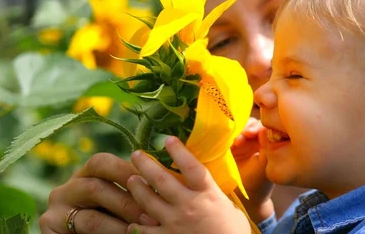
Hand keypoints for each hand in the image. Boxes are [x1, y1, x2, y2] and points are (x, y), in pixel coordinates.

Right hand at [39, 153, 157, 233]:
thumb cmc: (114, 217)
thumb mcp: (123, 200)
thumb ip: (138, 190)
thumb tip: (171, 180)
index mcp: (87, 174)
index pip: (103, 163)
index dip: (128, 170)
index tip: (155, 181)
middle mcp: (69, 187)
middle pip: (96, 186)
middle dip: (127, 201)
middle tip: (153, 216)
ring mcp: (57, 208)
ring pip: (90, 217)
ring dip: (119, 227)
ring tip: (142, 231)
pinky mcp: (49, 227)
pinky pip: (81, 233)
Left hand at [126, 136, 250, 233]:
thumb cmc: (234, 232)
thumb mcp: (229, 207)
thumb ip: (213, 193)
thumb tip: (203, 179)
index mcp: (208, 194)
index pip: (191, 166)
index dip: (179, 151)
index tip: (168, 139)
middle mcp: (189, 206)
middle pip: (162, 180)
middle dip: (146, 164)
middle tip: (136, 154)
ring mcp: (175, 224)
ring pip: (148, 201)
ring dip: (137, 189)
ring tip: (131, 179)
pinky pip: (145, 231)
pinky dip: (136, 226)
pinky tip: (131, 222)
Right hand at [231, 118, 273, 221]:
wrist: (244, 197)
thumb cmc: (258, 182)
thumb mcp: (265, 165)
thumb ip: (267, 148)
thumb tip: (265, 130)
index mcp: (265, 140)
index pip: (261, 125)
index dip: (257, 127)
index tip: (252, 134)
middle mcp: (252, 138)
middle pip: (248, 123)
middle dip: (246, 127)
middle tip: (244, 135)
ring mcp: (239, 140)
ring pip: (236, 127)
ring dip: (235, 131)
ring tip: (235, 142)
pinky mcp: (226, 145)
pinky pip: (224, 135)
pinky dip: (225, 136)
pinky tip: (227, 143)